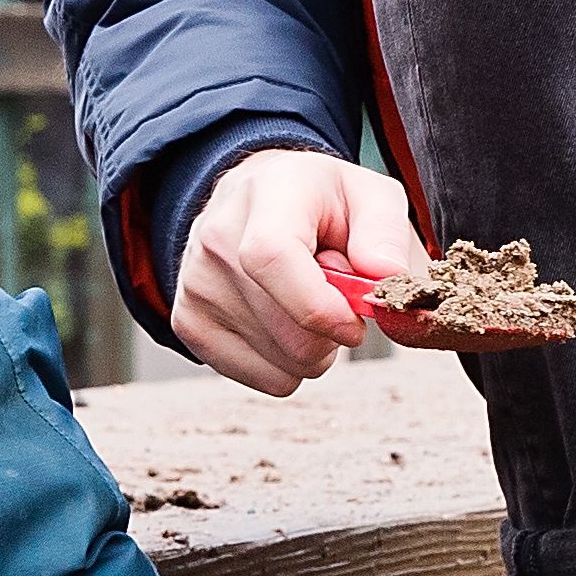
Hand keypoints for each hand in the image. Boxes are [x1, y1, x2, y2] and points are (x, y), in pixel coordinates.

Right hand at [174, 145, 426, 397]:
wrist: (256, 197)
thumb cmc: (320, 201)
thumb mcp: (369, 195)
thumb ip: (385, 233)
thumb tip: (384, 279)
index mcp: (268, 196)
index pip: (273, 258)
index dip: (320, 307)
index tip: (354, 325)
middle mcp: (219, 238)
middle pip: (288, 331)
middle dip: (334, 333)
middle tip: (338, 297)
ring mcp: (197, 284)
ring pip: (282, 364)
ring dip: (315, 348)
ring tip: (306, 301)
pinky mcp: (189, 323)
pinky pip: (264, 380)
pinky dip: (289, 364)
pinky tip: (285, 321)